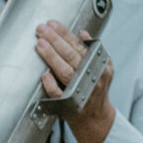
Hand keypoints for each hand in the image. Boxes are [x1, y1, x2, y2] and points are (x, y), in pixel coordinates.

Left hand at [35, 19, 114, 142]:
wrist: (95, 117)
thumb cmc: (95, 89)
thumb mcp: (102, 67)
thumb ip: (92, 50)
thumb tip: (83, 33)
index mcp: (97, 65)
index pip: (79, 46)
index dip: (65, 34)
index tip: (53, 24)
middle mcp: (89, 77)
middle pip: (71, 56)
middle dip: (56, 40)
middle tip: (42, 29)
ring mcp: (80, 91)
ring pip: (65, 72)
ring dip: (52, 57)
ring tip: (40, 44)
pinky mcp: (69, 104)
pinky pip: (59, 94)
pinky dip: (52, 85)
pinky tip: (44, 75)